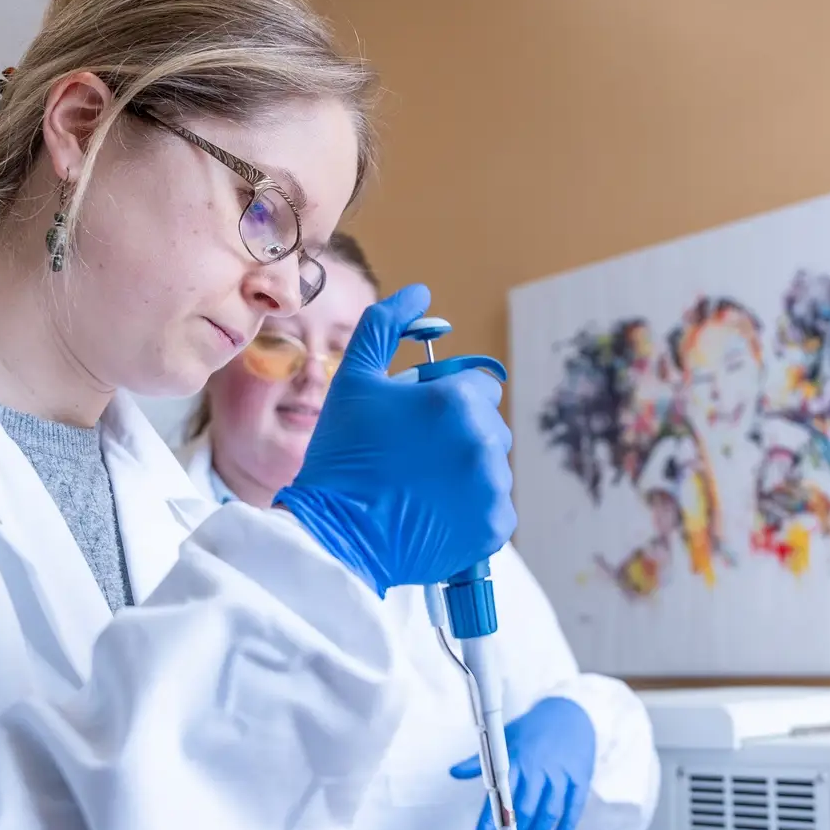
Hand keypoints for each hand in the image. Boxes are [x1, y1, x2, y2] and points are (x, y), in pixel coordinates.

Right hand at [274, 285, 515, 593]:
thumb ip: (385, 325)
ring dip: (464, 473)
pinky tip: (432, 515)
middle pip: (488, 427)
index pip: (478, 387)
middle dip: (458, 436)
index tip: (414, 423)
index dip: (445, 402)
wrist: (334, 537)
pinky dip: (470, 512)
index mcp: (458, 401)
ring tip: (418, 489)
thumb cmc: (340, 456)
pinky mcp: (495, 527)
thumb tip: (420, 293)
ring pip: (491, 468)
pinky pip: (494, 509)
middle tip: (412, 459)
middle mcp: (484, 441)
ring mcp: (493, 487)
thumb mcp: (353, 380)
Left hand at [451, 696, 595, 829]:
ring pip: (548, 813)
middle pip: (525, 809)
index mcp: (518, 759)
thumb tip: (454, 772)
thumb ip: (480, 760)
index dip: (489, 820)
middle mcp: (540, 769)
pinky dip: (565, 828)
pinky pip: (574, 809)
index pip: (500, 795)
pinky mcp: (580, 779)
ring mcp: (561, 775)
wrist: (571, 711)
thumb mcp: (505, 738)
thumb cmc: (534, 728)